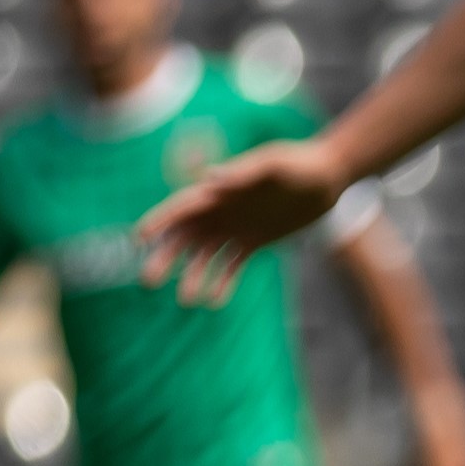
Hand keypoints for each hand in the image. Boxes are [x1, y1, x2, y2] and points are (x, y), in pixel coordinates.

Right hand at [138, 138, 355, 307]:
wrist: (326, 178)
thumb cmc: (298, 164)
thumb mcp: (274, 165)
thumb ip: (243, 172)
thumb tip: (209, 178)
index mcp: (219, 190)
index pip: (181, 207)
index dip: (159, 221)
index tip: (138, 239)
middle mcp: (220, 210)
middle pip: (185, 236)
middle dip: (166, 257)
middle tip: (148, 281)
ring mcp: (236, 227)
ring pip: (206, 256)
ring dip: (193, 276)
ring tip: (186, 300)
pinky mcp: (254, 241)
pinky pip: (233, 265)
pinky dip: (223, 282)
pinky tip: (214, 301)